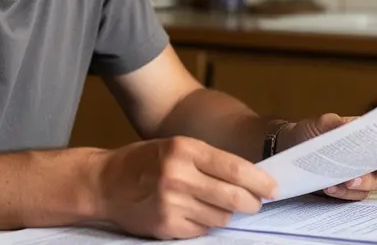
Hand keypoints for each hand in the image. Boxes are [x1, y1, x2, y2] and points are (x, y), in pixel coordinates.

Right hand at [94, 136, 278, 239]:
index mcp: (184, 149)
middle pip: (233, 197)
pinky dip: (205, 224)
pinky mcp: (166, 226)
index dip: (259, 181)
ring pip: (220, 216)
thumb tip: (248, 178)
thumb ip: (208, 160)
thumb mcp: (175, 147)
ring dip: (225, 213)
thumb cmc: (143, 162)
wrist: (103, 182)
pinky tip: (193, 213)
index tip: (273, 188)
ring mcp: (171, 203)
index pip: (234, 167)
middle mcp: (178, 175)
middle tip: (255, 203)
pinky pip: (202, 230)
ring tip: (213, 204)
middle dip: (251, 203)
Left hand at [278, 113, 376, 200]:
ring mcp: (354, 176)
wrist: (290, 146)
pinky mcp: (342, 189)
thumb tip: (345, 126)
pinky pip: (348, 196)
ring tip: (336, 183)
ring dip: (353, 188)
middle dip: (368, 178)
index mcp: (366, 141)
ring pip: (365, 189)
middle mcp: (365, 161)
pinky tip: (327, 187)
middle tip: (353, 178)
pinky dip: (339, 194)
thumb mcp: (320, 123)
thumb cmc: (311, 132)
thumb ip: (333, 123)